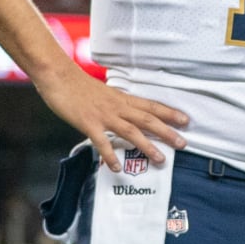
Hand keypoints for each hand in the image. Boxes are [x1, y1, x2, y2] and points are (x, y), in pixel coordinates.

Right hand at [36, 65, 188, 171]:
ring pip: (131, 131)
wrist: (59, 76)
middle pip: (147, 120)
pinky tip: (116, 167)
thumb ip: (115, 104)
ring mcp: (104, 116)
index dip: (169, 113)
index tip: (185, 120)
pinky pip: (102, 142)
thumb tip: (125, 114)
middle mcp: (117, 107)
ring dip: (147, 146)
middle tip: (183, 143)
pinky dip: (110, 155)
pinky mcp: (88, 123)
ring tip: (160, 159)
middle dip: (167, 132)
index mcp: (122, 98)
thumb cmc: (79, 85)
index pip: (151, 106)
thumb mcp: (104, 93)